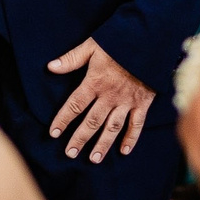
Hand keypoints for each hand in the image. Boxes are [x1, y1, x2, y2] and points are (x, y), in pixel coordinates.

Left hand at [46, 39, 152, 162]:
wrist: (149, 40)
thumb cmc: (118, 42)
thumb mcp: (92, 46)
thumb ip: (72, 58)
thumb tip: (50, 67)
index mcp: (95, 83)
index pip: (74, 105)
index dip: (63, 119)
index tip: (53, 133)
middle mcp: (109, 96)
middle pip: (92, 122)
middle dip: (79, 138)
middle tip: (69, 153)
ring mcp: (127, 101)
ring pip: (112, 127)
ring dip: (102, 144)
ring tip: (92, 159)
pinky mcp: (143, 103)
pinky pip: (136, 124)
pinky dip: (131, 138)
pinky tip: (124, 151)